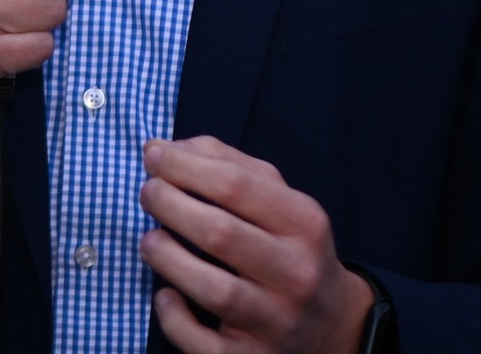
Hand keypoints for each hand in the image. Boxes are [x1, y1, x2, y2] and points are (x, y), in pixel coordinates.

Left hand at [139, 137, 375, 353]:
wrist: (333, 326)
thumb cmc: (292, 249)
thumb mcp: (280, 201)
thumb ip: (231, 166)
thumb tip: (166, 148)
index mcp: (305, 224)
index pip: (237, 185)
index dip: (185, 166)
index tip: (152, 155)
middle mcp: (297, 273)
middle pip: (220, 233)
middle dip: (170, 205)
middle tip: (147, 193)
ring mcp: (277, 321)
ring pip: (214, 290)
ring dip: (168, 258)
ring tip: (148, 240)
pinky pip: (204, 343)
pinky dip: (175, 319)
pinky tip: (165, 295)